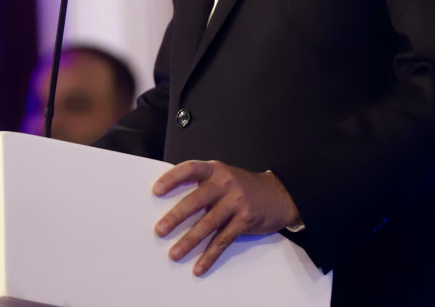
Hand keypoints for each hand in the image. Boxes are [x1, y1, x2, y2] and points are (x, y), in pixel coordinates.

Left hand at [152, 160, 301, 275]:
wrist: (278, 194)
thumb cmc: (243, 186)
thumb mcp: (224, 176)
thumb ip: (203, 183)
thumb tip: (171, 201)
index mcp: (216, 169)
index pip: (190, 169)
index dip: (172, 179)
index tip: (156, 191)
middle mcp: (225, 183)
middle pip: (197, 200)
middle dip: (176, 216)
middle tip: (160, 230)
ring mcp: (236, 202)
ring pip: (208, 224)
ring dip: (189, 241)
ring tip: (174, 253)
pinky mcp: (245, 220)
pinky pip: (223, 240)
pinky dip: (210, 255)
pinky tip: (199, 266)